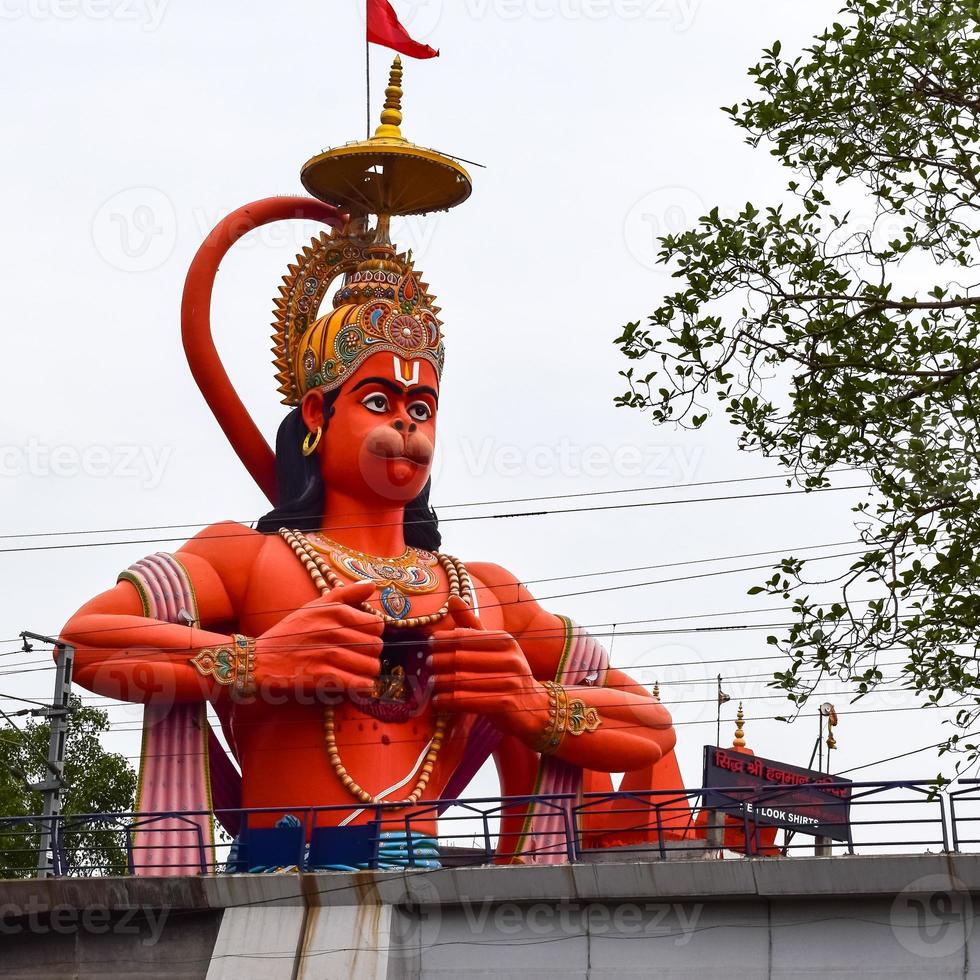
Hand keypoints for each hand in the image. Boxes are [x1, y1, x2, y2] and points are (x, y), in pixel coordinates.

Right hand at [255, 581, 381, 696]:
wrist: (258, 661)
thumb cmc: (289, 633)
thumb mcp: (314, 606)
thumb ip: (346, 594)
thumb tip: (372, 584)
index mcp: (334, 611)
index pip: (377, 624)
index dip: (372, 634)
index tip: (362, 639)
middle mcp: (332, 631)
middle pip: (376, 646)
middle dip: (371, 654)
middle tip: (359, 658)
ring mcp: (327, 654)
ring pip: (371, 666)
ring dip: (367, 672)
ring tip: (357, 672)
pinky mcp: (322, 677)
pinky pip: (358, 683)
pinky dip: (362, 687)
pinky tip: (358, 686)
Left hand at [428, 596, 541, 714]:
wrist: (536, 706)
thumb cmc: (508, 673)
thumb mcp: (495, 646)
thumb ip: (472, 625)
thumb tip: (452, 598)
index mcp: (505, 641)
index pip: (466, 637)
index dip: (443, 639)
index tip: (429, 643)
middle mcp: (510, 659)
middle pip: (461, 658)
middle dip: (439, 661)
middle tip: (427, 664)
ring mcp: (510, 682)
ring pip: (462, 681)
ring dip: (440, 683)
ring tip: (430, 683)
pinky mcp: (506, 704)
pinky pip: (468, 701)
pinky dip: (449, 701)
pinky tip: (439, 701)